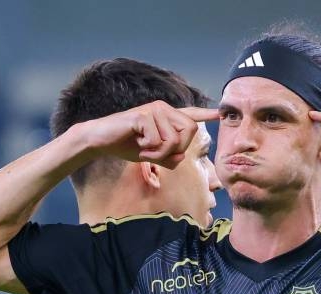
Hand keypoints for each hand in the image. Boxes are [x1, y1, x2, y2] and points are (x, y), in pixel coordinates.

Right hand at [85, 102, 218, 168]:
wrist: (101, 141)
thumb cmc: (127, 145)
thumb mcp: (153, 155)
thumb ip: (170, 157)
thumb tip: (181, 156)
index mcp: (167, 116)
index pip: (190, 115)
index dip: (205, 115)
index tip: (219, 113)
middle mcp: (163, 108)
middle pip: (189, 132)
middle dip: (175, 150)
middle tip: (155, 153)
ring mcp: (154, 110)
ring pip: (174, 140)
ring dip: (159, 153)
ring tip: (144, 149)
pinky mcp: (143, 115)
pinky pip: (158, 141)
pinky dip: (148, 150)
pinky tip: (137, 144)